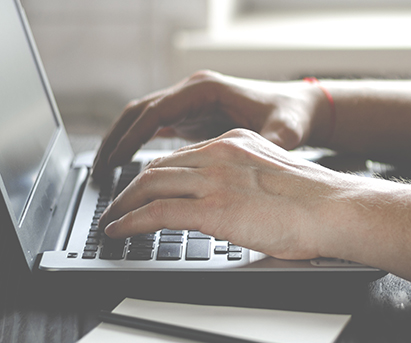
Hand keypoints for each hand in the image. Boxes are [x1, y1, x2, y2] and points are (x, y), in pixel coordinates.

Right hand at [92, 70, 327, 178]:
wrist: (300, 108)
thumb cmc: (291, 116)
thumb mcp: (284, 131)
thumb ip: (269, 144)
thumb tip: (263, 158)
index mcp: (207, 89)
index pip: (157, 110)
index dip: (133, 136)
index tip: (115, 160)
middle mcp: (193, 91)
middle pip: (140, 111)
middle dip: (116, 139)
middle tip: (98, 172)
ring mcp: (191, 102)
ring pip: (143, 119)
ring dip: (122, 142)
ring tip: (105, 173)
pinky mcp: (193, 115)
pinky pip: (156, 128)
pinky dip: (139, 145)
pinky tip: (129, 170)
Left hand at [98, 128, 349, 259]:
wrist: (335, 210)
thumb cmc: (320, 203)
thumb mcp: (278, 177)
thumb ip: (251, 182)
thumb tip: (242, 205)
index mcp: (239, 143)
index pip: (185, 154)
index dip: (160, 172)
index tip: (150, 186)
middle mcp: (222, 153)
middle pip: (160, 165)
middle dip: (134, 186)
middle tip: (122, 203)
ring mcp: (215, 178)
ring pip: (150, 184)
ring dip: (125, 203)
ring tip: (114, 219)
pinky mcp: (212, 208)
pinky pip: (155, 212)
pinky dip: (130, 221)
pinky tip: (121, 230)